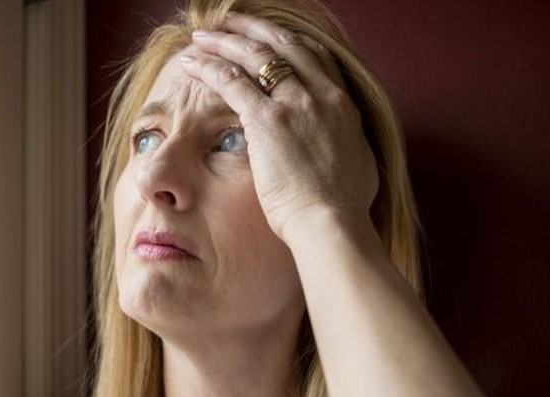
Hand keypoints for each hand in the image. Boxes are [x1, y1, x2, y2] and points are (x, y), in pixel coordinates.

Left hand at [180, 12, 378, 241]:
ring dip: (224, 41)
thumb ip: (345, 145)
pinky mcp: (267, 120)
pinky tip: (190, 63)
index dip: (285, 41)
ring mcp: (294, 104)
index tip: (266, 37)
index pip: (312, 55)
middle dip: (252, 29)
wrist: (332, 223)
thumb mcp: (359, 165)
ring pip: (254, 56)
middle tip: (229, 22)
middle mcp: (320, 94)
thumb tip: (342, 147)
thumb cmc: (343, 208)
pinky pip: (231, 81)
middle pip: (282, 44)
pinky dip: (208, 67)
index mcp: (341, 103)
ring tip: (202, 37)